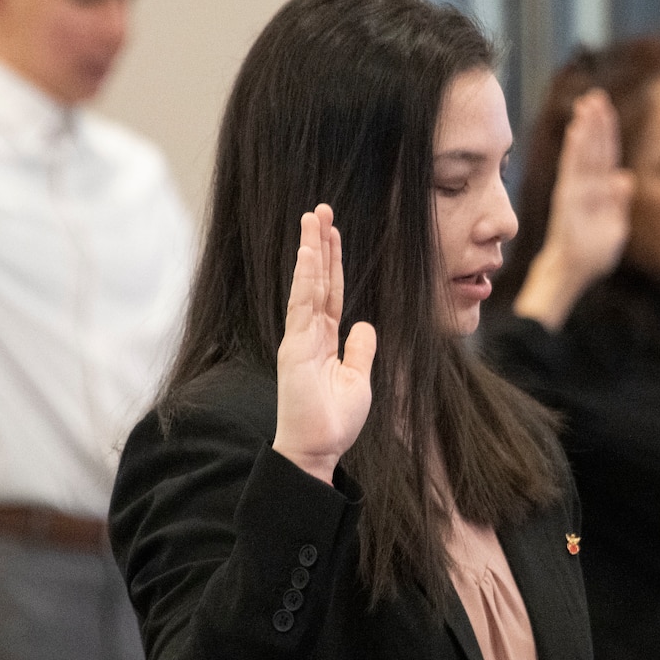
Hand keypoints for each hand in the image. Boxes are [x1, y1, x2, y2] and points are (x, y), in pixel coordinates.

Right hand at [272, 204, 377, 482]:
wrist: (317, 449)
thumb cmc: (334, 422)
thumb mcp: (358, 380)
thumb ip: (360, 351)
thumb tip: (365, 325)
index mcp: (325, 341)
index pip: (330, 293)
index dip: (333, 263)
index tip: (333, 233)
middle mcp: (309, 334)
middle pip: (317, 280)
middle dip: (319, 244)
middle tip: (320, 210)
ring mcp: (300, 338)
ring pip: (308, 284)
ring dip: (311, 250)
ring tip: (313, 217)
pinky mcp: (295, 347)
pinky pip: (302, 304)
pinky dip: (305, 276)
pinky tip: (308, 251)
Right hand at [512, 90, 633, 329]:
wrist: (572, 273)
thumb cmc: (591, 255)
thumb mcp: (615, 227)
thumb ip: (619, 203)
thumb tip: (625, 178)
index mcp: (598, 193)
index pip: (605, 157)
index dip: (608, 134)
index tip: (608, 110)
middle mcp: (585, 186)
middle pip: (594, 148)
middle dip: (597, 122)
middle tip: (597, 95)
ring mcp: (575, 190)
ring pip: (583, 152)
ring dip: (587, 128)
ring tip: (588, 103)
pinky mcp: (568, 196)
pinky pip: (573, 166)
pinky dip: (576, 147)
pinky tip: (577, 128)